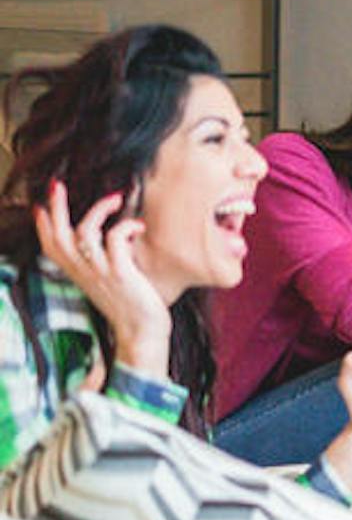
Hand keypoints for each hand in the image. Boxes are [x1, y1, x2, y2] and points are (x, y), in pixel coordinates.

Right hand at [33, 181, 170, 375]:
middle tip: (57, 185)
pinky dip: (127, 226)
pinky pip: (116, 238)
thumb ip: (103, 263)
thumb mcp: (108, 282)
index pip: (50, 246)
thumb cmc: (131, 307)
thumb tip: (116, 239)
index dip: (42, 225)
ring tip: (115, 199)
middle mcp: (84, 272)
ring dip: (99, 209)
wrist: (142, 334)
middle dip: (55, 206)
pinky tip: (138, 226)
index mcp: (78, 273)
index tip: (40, 205)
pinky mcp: (121, 273)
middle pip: (58, 234)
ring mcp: (101, 272)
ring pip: (85, 231)